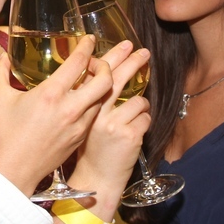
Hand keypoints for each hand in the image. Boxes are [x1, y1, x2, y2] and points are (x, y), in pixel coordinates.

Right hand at [0, 35, 112, 195]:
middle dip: (106, 65)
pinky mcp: (81, 137)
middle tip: (96, 62)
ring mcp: (78, 125)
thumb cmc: (5, 135)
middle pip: (104, 80)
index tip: (89, 39)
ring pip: (104, 98)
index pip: (79, 63)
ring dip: (103, 85)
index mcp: (50, 95)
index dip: (87, 47)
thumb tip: (2, 55)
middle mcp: (70, 109)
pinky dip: (97, 102)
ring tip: (94, 79)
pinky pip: (96, 114)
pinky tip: (87, 100)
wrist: (14, 172)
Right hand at [70, 41, 151, 202]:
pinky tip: (135, 130)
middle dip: (130, 60)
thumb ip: (87, 101)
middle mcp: (94, 112)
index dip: (108, 58)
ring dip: (140, 106)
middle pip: (116, 78)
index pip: (93, 74)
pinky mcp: (128, 135)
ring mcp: (112, 124)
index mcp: (78, 106)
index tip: (120, 46)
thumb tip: (101, 78)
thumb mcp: (79, 122)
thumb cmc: (89, 149)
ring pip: (138, 100)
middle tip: (141, 50)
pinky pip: (145, 117)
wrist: (95, 177)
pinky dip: (144, 121)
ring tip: (135, 113)